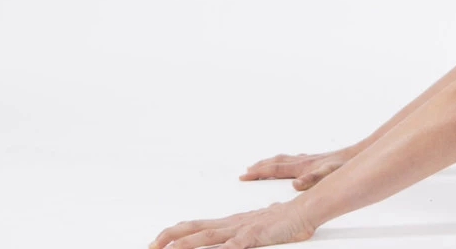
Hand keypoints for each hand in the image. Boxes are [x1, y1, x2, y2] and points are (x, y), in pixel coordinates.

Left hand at [149, 199, 314, 248]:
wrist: (305, 210)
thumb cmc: (286, 220)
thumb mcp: (261, 228)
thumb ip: (248, 234)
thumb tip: (242, 237)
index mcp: (231, 223)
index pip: (196, 226)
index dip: (175, 233)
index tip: (158, 241)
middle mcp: (231, 225)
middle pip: (193, 230)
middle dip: (169, 238)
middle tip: (150, 246)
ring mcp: (241, 230)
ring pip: (206, 238)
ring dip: (185, 246)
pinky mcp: (253, 237)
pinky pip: (232, 247)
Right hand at [240, 147, 357, 190]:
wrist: (357, 154)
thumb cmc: (343, 166)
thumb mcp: (328, 174)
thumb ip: (312, 180)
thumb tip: (295, 185)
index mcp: (301, 166)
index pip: (274, 169)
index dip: (258, 173)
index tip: (243, 175)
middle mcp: (302, 161)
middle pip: (275, 162)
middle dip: (260, 167)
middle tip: (246, 171)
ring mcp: (309, 159)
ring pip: (284, 159)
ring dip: (270, 162)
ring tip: (261, 165)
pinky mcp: (316, 159)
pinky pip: (293, 159)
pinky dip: (285, 161)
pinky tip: (289, 163)